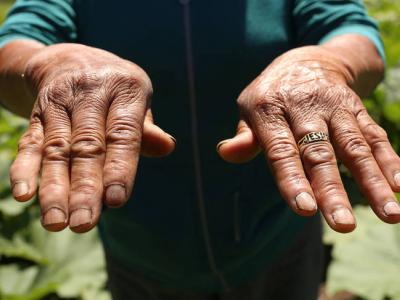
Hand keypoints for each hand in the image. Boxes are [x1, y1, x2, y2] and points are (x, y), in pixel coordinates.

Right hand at [9, 44, 174, 232]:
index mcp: (125, 89)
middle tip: (83, 225)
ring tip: (56, 223)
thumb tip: (168, 148)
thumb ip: (147, 130)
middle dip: (84, 188)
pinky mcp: (38, 112)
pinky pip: (30, 140)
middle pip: (87, 145)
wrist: (74, 60)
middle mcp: (90, 92)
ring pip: (56, 148)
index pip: (123, 133)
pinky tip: (23, 195)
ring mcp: (60, 102)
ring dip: (54, 188)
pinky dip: (25, 168)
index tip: (116, 201)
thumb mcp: (136, 100)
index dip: (119, 167)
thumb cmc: (116, 92)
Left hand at [218, 44, 399, 232]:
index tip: (305, 209)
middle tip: (344, 226)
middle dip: (333, 190)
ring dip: (374, 181)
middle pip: (320, 153)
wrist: (306, 59)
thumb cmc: (271, 96)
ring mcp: (334, 107)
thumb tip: (225, 153)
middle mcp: (305, 107)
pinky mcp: (356, 108)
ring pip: (355, 146)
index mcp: (271, 110)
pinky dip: (389, 160)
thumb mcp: (249, 108)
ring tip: (390, 215)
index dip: (292, 179)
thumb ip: (244, 136)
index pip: (281, 150)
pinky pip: (374, 134)